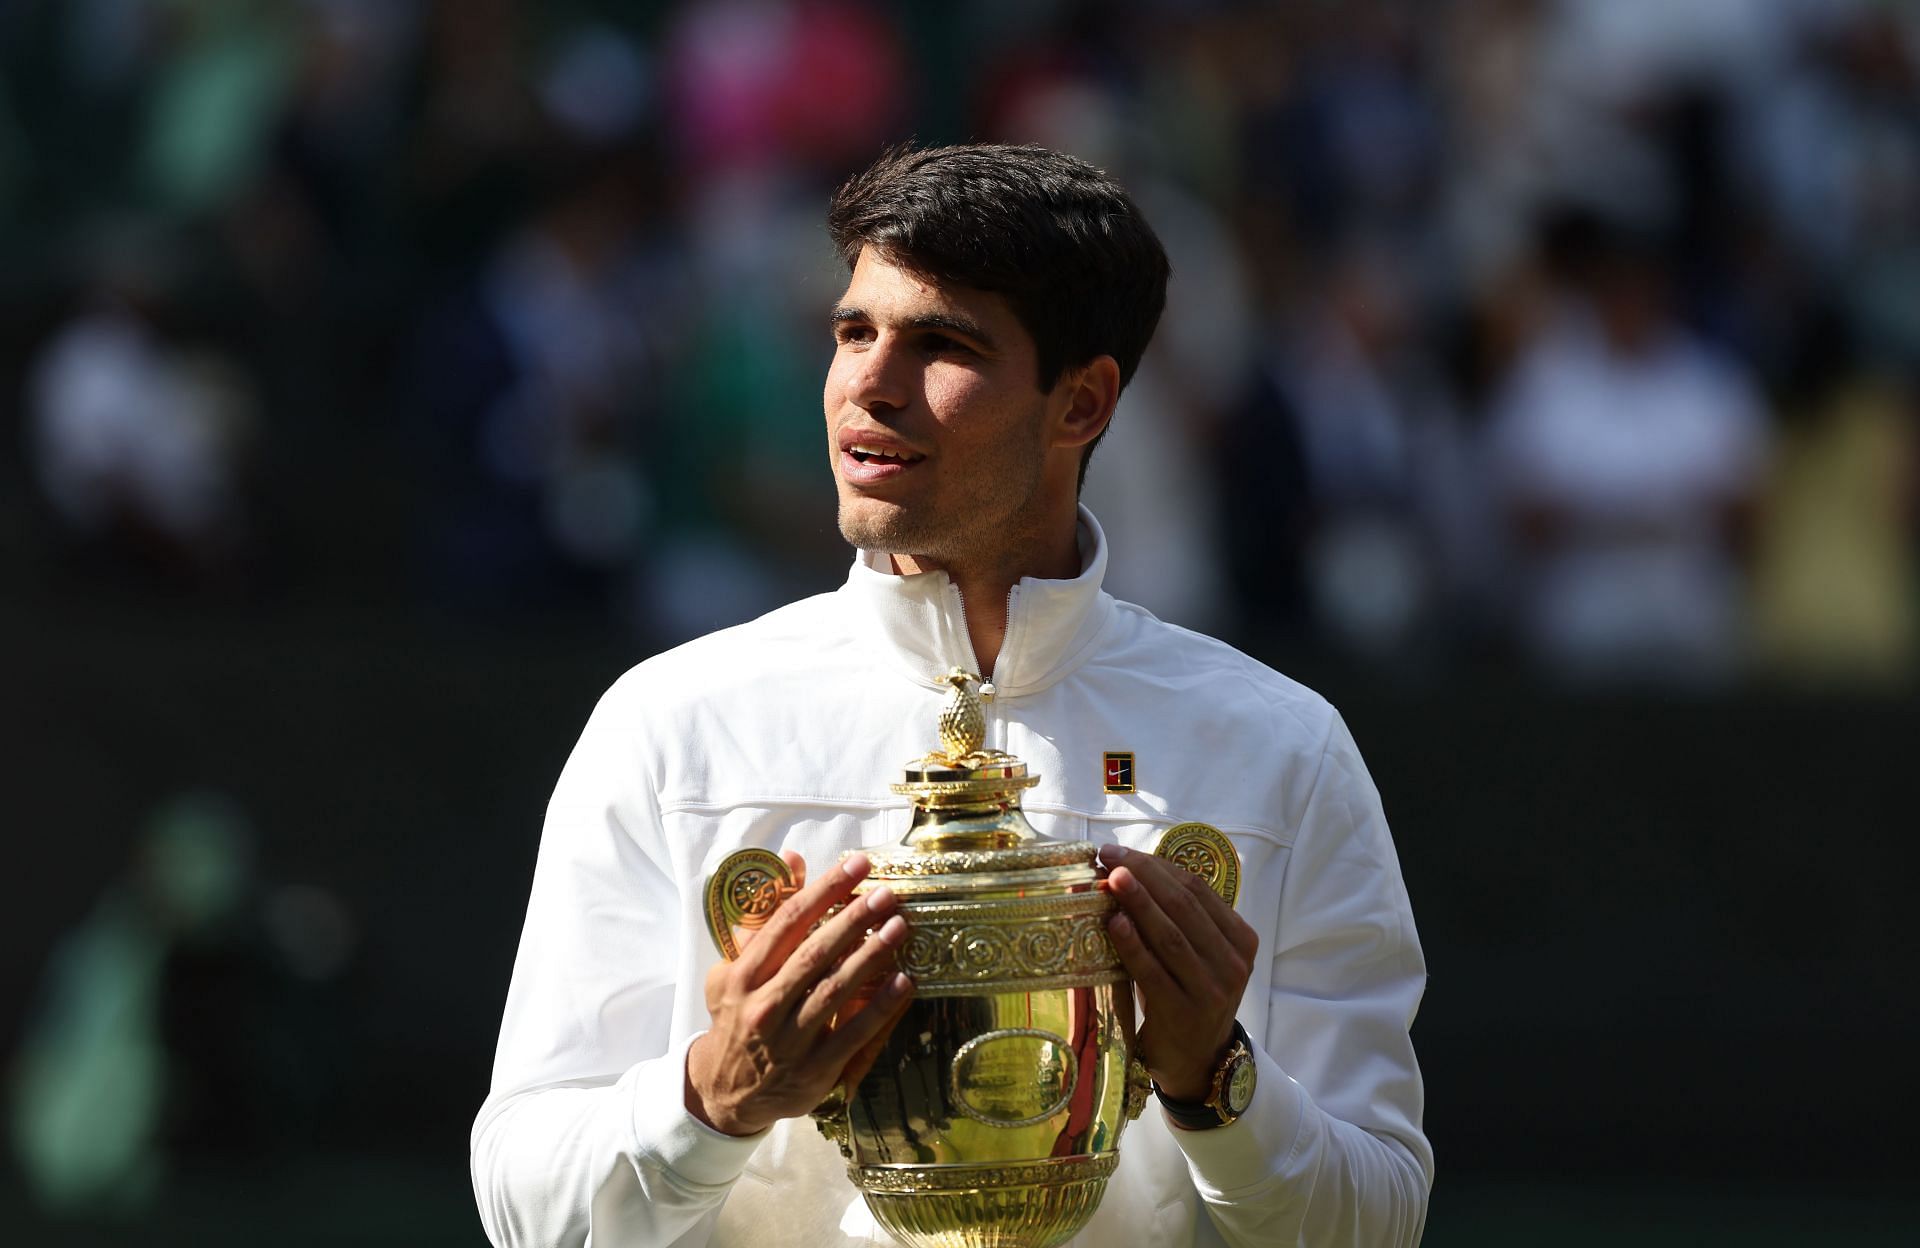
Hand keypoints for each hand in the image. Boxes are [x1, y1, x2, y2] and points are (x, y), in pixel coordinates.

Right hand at [686, 850, 914, 1135]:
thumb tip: (793, 859)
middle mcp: (765, 1004)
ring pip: (836, 989)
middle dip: (854, 919)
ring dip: (872, 955)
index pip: (788, 923)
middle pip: (815, 953)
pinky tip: (903, 981)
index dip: (825, 889)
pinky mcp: (816, 1069)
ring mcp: (791, 1039)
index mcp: (744, 975)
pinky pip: (854, 1033)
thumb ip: (767, 916)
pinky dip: (880, 1006)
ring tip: (899, 927)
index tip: (857, 866)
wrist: (726, 1091)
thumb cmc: (737, 1018)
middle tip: (885, 894)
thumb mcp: (735, 969)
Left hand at [1098, 843, 1257, 1102]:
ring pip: (1171, 935)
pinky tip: (1114, 922)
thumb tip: (1125, 870)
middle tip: (1109, 856)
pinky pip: (1154, 971)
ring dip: (1139, 902)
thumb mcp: (1196, 955)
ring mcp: (1212, 990)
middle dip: (1143, 875)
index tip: (1120, 851)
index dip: (1157, 865)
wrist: (1199, 1060)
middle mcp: (1233, 963)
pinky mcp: (1184, 1014)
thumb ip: (1175, 919)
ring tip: (1112, 879)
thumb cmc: (1188, 995)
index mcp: (1241, 939)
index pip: (1197, 890)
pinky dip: (1133, 944)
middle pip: (1184, 906)